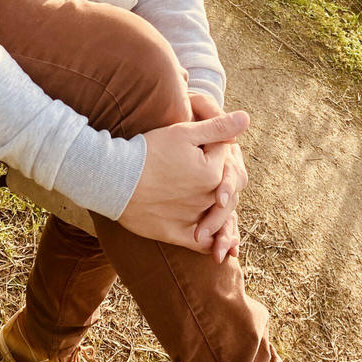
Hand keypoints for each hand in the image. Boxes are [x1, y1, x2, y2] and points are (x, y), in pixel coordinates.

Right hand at [119, 110, 249, 251]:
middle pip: (224, 188)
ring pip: (217, 217)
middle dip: (221, 178)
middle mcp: (209, 198)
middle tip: (204, 170)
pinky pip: (202, 243)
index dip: (215, 147)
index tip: (201, 144)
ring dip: (221, 213)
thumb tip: (246, 118)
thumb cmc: (149, 151)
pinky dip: (211, 242)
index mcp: (215, 172)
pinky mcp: (177, 234)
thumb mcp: (184, 132)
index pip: (225, 157)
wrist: (115, 178)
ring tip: (215, 205)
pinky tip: (213, 240)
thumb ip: (218, 127)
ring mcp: (194, 218)